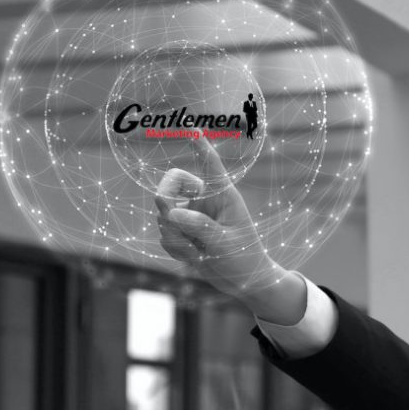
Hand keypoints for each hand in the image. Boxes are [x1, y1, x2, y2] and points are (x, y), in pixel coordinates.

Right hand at [154, 139, 306, 322]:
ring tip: (197, 253)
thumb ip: (201, 227)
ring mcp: (191, 217)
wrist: (243, 282)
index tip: (190, 127)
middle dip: (163, 198)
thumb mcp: (226, 244)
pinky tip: (192, 258)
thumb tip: (172, 214)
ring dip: (174, 236)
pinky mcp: (182, 233)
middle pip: (171, 183)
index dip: (200, 146)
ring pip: (164, 215)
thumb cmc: (245, 258)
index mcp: (224, 195)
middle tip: (167, 215)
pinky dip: (173, 248)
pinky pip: (164, 234)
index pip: (210, 165)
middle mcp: (205, 201)